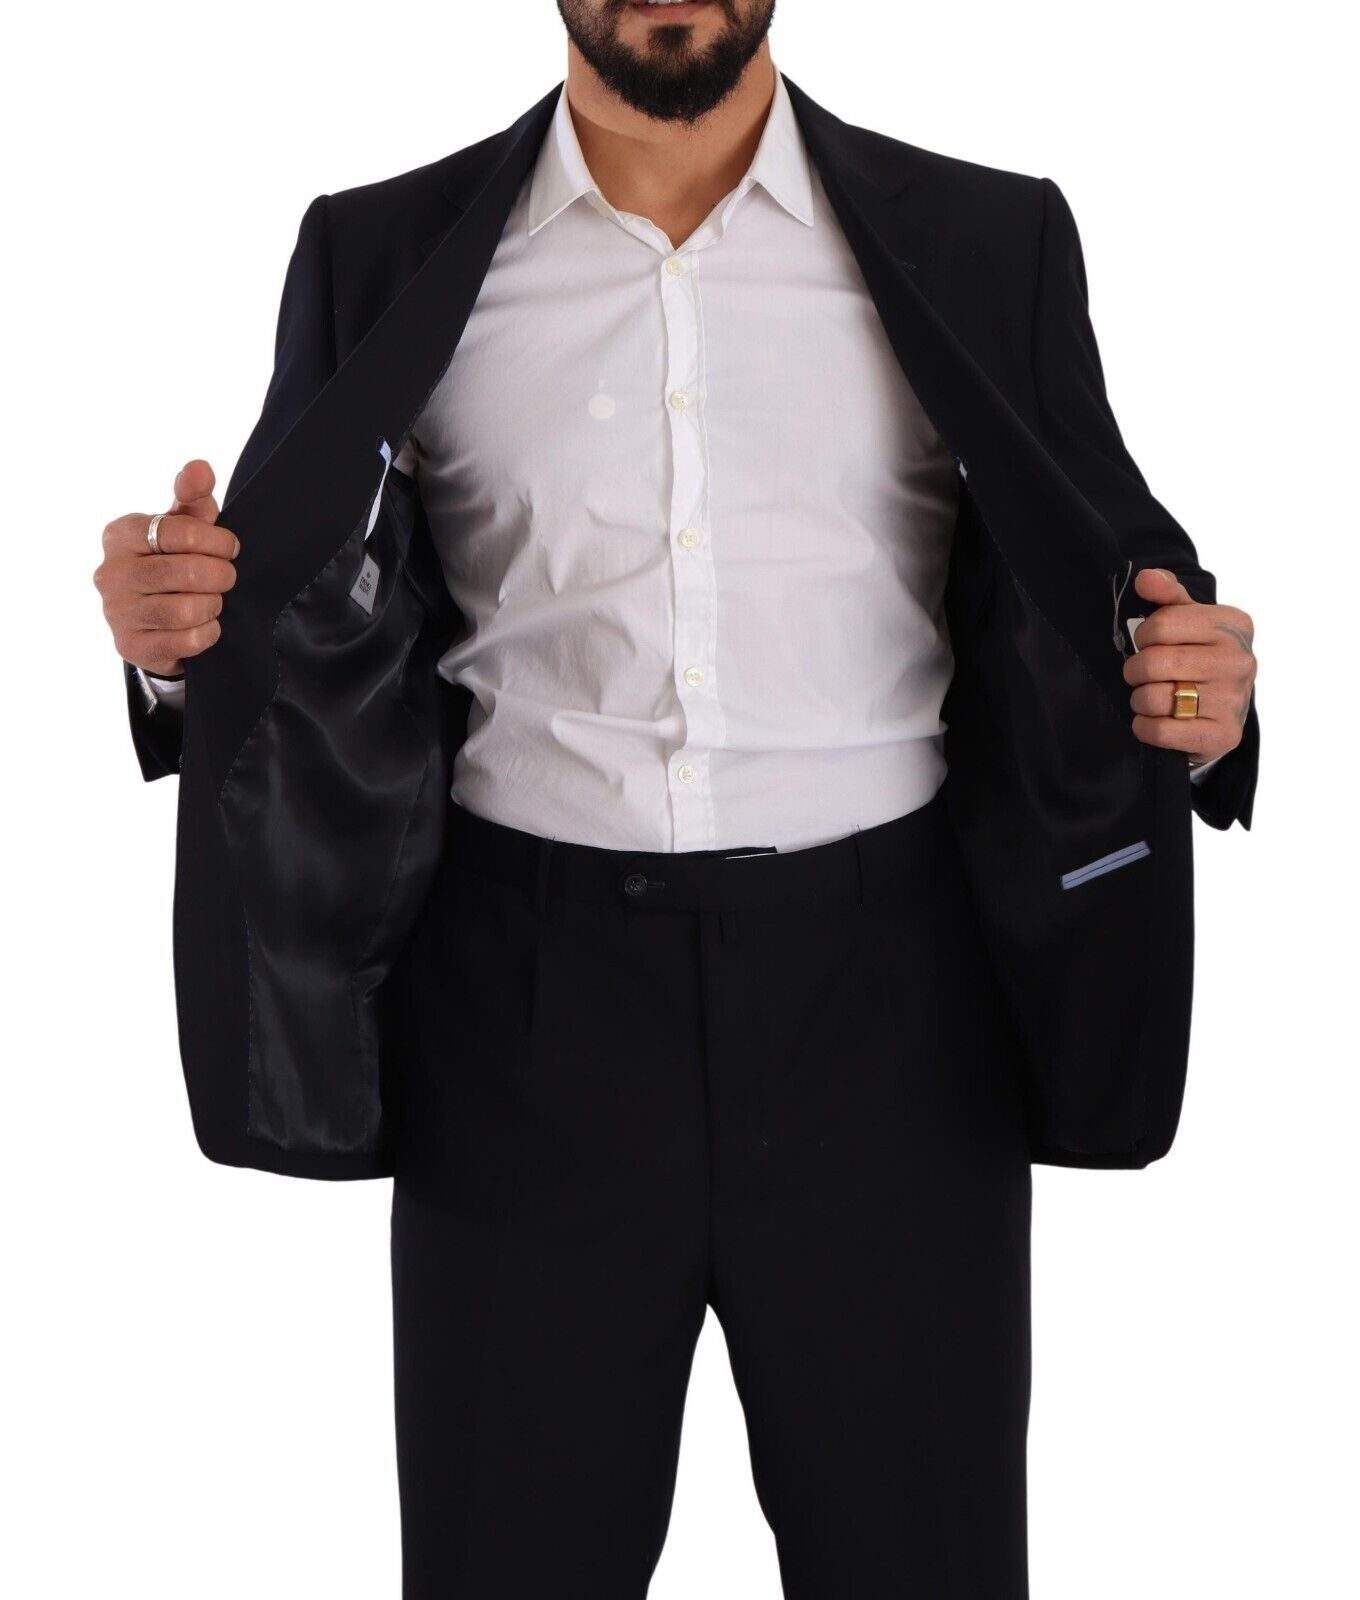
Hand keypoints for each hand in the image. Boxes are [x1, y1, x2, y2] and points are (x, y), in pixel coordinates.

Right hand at [94, 461, 238, 677]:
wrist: (154, 624)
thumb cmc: (172, 564)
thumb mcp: (183, 528)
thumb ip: (192, 498)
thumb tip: (200, 467)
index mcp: (120, 535)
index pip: (179, 532)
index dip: (216, 541)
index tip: (229, 548)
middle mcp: (110, 573)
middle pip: (188, 573)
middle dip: (220, 576)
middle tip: (225, 577)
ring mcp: (117, 613)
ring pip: (188, 610)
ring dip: (212, 605)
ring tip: (211, 601)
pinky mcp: (131, 647)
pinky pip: (188, 640)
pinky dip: (207, 632)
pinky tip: (202, 625)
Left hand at [1122, 567, 1255, 765]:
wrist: (1220, 715)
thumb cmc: (1198, 660)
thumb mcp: (1186, 621)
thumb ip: (1167, 597)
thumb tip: (1146, 578)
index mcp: (1234, 625)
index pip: (1161, 623)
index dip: (1142, 636)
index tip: (1148, 643)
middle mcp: (1241, 661)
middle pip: (1154, 661)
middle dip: (1135, 670)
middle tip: (1141, 675)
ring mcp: (1235, 700)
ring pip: (1154, 697)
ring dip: (1139, 700)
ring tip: (1151, 697)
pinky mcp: (1223, 735)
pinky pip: (1161, 731)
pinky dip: (1145, 727)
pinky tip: (1154, 721)